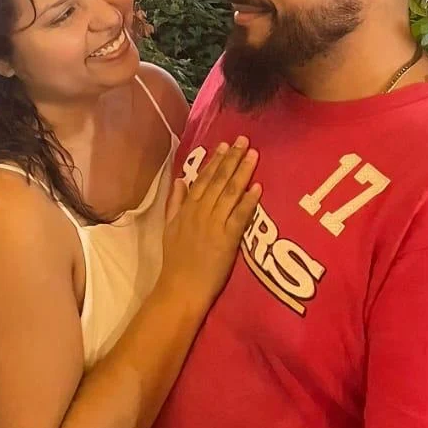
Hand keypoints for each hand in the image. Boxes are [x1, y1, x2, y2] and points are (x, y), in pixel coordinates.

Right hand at [160, 139, 259, 311]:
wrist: (181, 287)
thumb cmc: (175, 261)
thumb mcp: (168, 227)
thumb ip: (175, 202)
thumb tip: (180, 179)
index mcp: (187, 208)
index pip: (203, 179)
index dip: (215, 161)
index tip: (224, 145)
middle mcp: (201, 211)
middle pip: (219, 180)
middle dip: (232, 159)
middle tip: (244, 140)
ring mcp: (214, 224)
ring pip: (231, 193)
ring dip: (243, 172)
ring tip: (253, 155)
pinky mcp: (227, 239)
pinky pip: (240, 216)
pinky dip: (249, 201)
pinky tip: (258, 187)